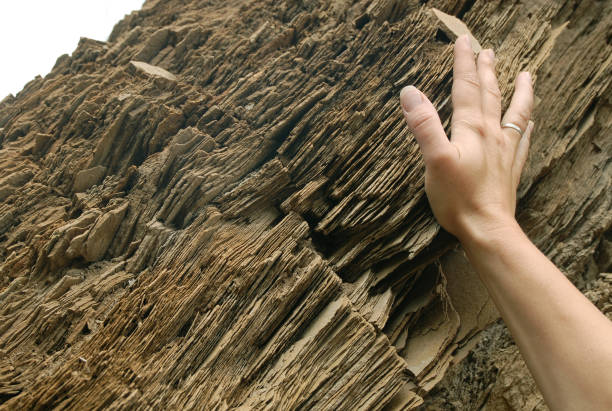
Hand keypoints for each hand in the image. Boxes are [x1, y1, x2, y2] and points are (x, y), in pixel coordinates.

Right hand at [400, 34, 533, 241]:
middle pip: (491, 95)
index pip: (466, 88)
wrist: (487, 229)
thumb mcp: (434, 160)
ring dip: (519, 92)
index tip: (464, 43)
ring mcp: (504, 151)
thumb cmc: (458, 198)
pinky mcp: (510, 169)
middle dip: (487, 71)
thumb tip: (410, 92)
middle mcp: (492, 135)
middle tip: (487, 51)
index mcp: (471, 130)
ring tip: (527, 76)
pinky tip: (531, 121)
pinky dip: (527, 126)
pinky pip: (523, 141)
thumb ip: (424, 125)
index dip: (464, 64)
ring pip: (515, 114)